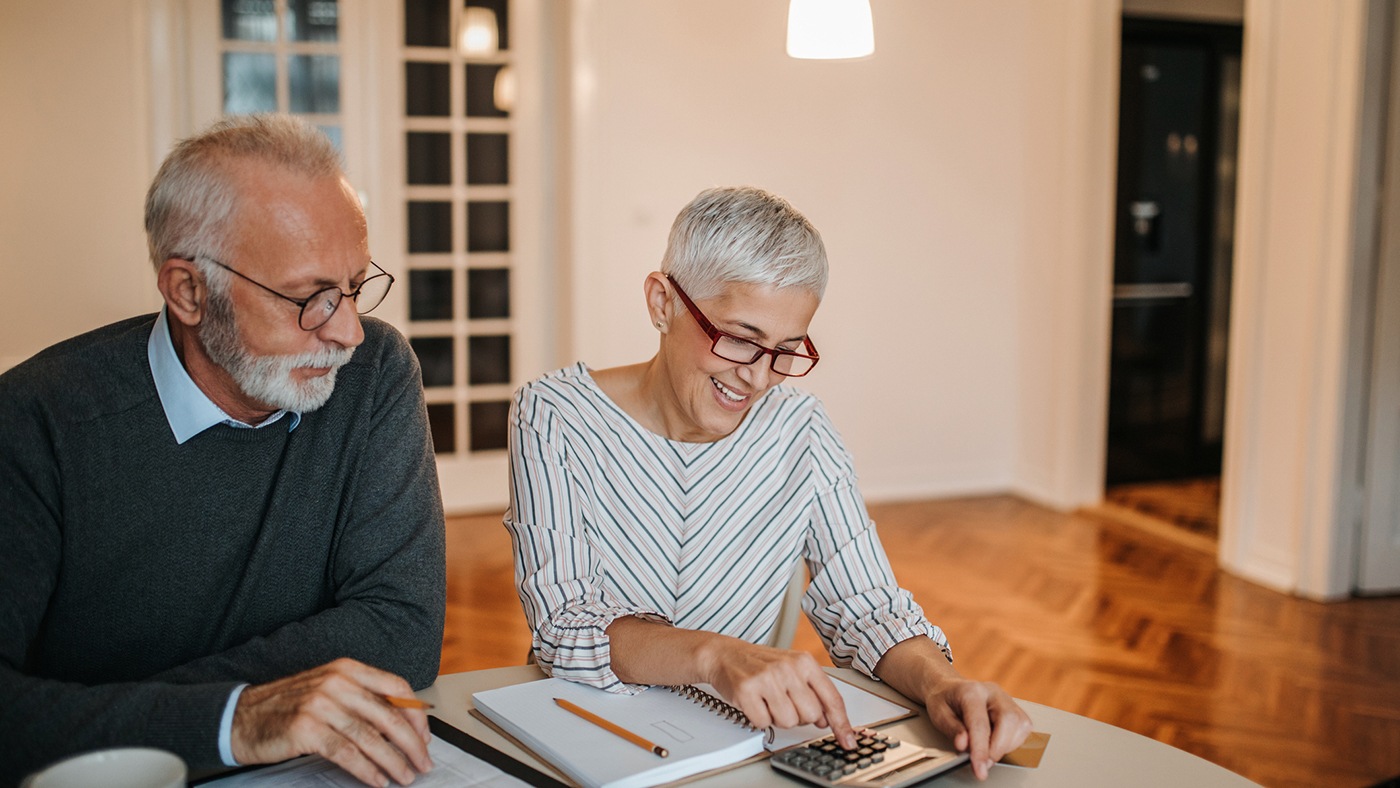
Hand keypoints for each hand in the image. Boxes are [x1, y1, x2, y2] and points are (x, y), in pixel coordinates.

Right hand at [231, 658, 432, 786]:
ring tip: (405, 776)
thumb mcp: (328, 690)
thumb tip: (401, 724)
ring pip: (371, 737)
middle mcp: (337, 682)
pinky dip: (367, 770)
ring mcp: (321, 705)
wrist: (240, 716)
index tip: (425, 736)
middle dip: (412, 744)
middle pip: (389, 715)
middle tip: (423, 762)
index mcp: (347, 669)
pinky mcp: (307, 729)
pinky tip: (378, 780)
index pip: (396, 687)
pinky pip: (347, 754)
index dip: (416, 714)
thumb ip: (361, 700)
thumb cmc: (288, 706)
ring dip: (393, 761)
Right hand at [700, 638, 857, 749]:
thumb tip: (827, 720)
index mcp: (804, 662)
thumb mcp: (793, 669)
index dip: (841, 724)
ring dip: (778, 718)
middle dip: (800, 716)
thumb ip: (814, 692)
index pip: (832, 698)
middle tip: (785, 702)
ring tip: (768, 701)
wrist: (725, 654)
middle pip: (811, 715)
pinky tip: (755, 702)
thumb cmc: (761, 664)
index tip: (847, 740)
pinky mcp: (747, 690)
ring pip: (788, 722)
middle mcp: (788, 668)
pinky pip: (763, 723)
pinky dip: (759, 718)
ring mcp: (767, 678)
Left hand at [922, 678, 1030, 780]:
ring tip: (987, 751)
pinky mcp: (1014, 707)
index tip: (980, 769)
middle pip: (1008, 720)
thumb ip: (952, 730)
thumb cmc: (943, 700)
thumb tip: (964, 745)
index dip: (981, 750)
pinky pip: (1023, 727)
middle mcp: (993, 692)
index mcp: (971, 691)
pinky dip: (1013, 741)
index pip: (980, 724)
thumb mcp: (938, 714)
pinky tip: (996, 743)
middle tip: (984, 763)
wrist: (949, 688)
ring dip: (1006, 746)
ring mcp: (1006, 698)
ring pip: (1020, 724)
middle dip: (998, 748)